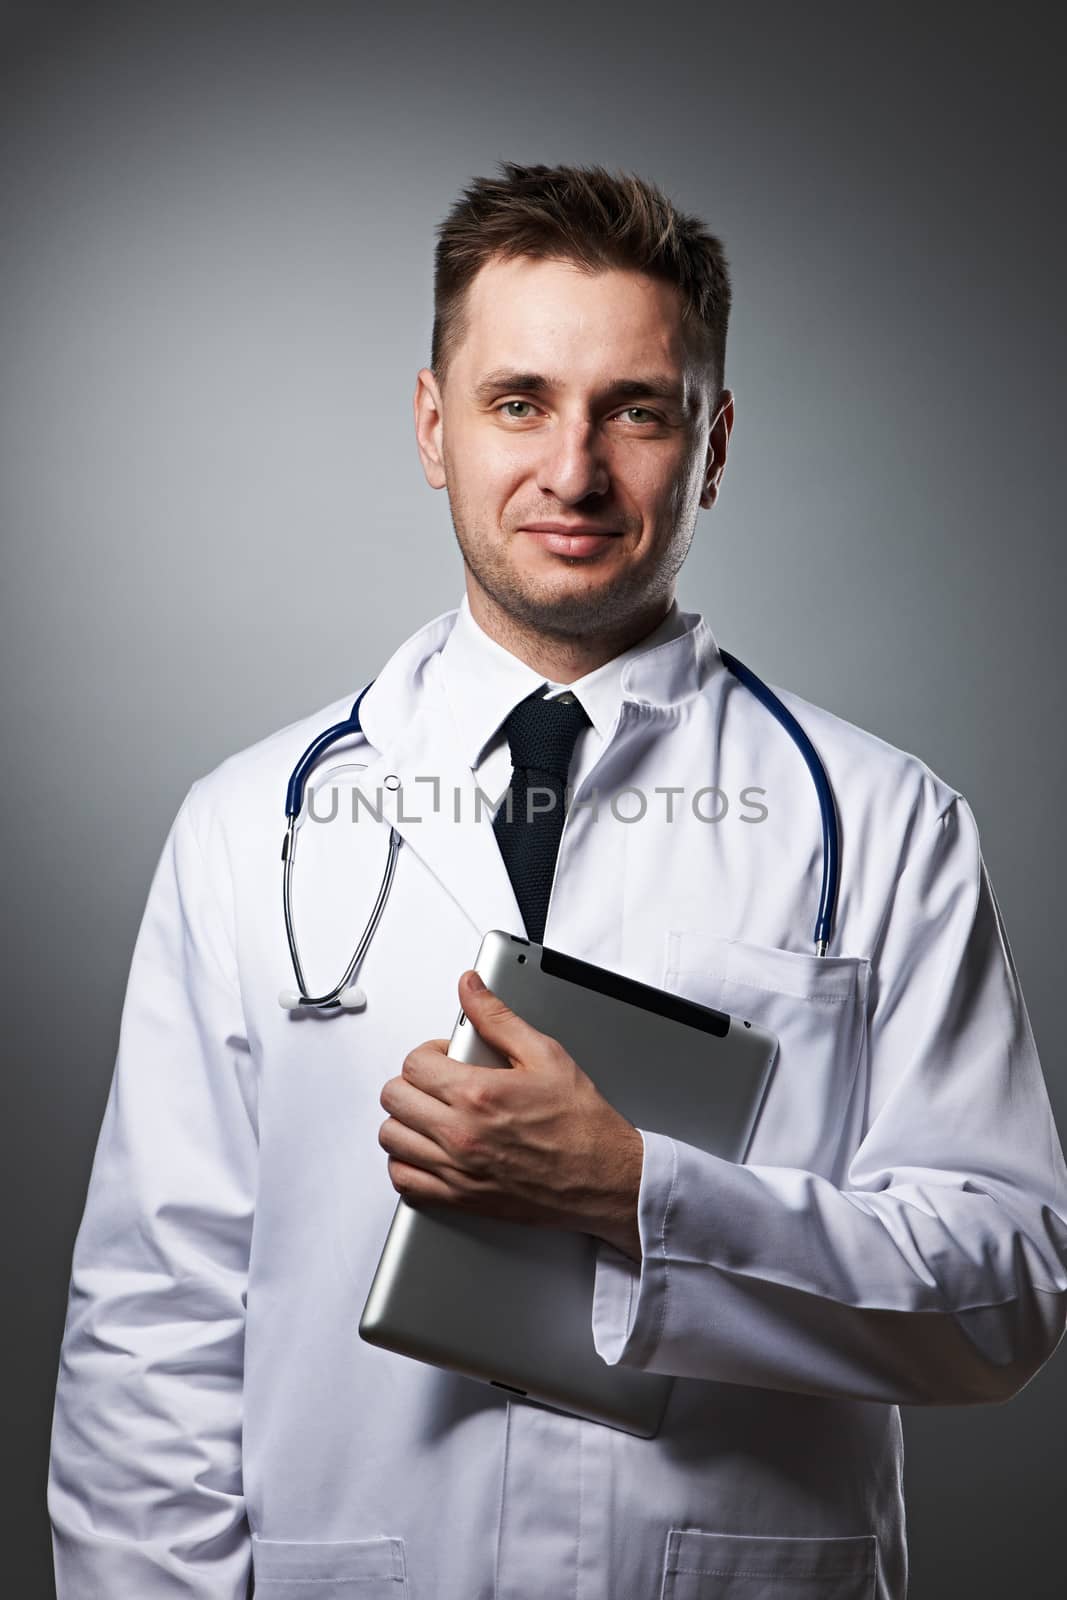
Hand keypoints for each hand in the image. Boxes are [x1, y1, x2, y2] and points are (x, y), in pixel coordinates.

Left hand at [378, 969, 643, 1258]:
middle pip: (394, 1098)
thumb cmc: (582, 1123)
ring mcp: (457, 1169)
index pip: (414, 1064)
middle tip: (437, 1082)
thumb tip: (471, 989)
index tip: (446, 1058)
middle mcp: (461, 1134)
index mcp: (478, 1094)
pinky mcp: (459, 1198)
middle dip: (412, 1082)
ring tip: (431, 1113)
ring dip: (405, 1120)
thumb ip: (498, 1018)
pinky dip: (406, 1163)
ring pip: (391, 1139)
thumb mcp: (545, 1055)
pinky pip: (403, 1181)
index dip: (429, 1053)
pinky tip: (428, 1150)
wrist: (604, 1176)